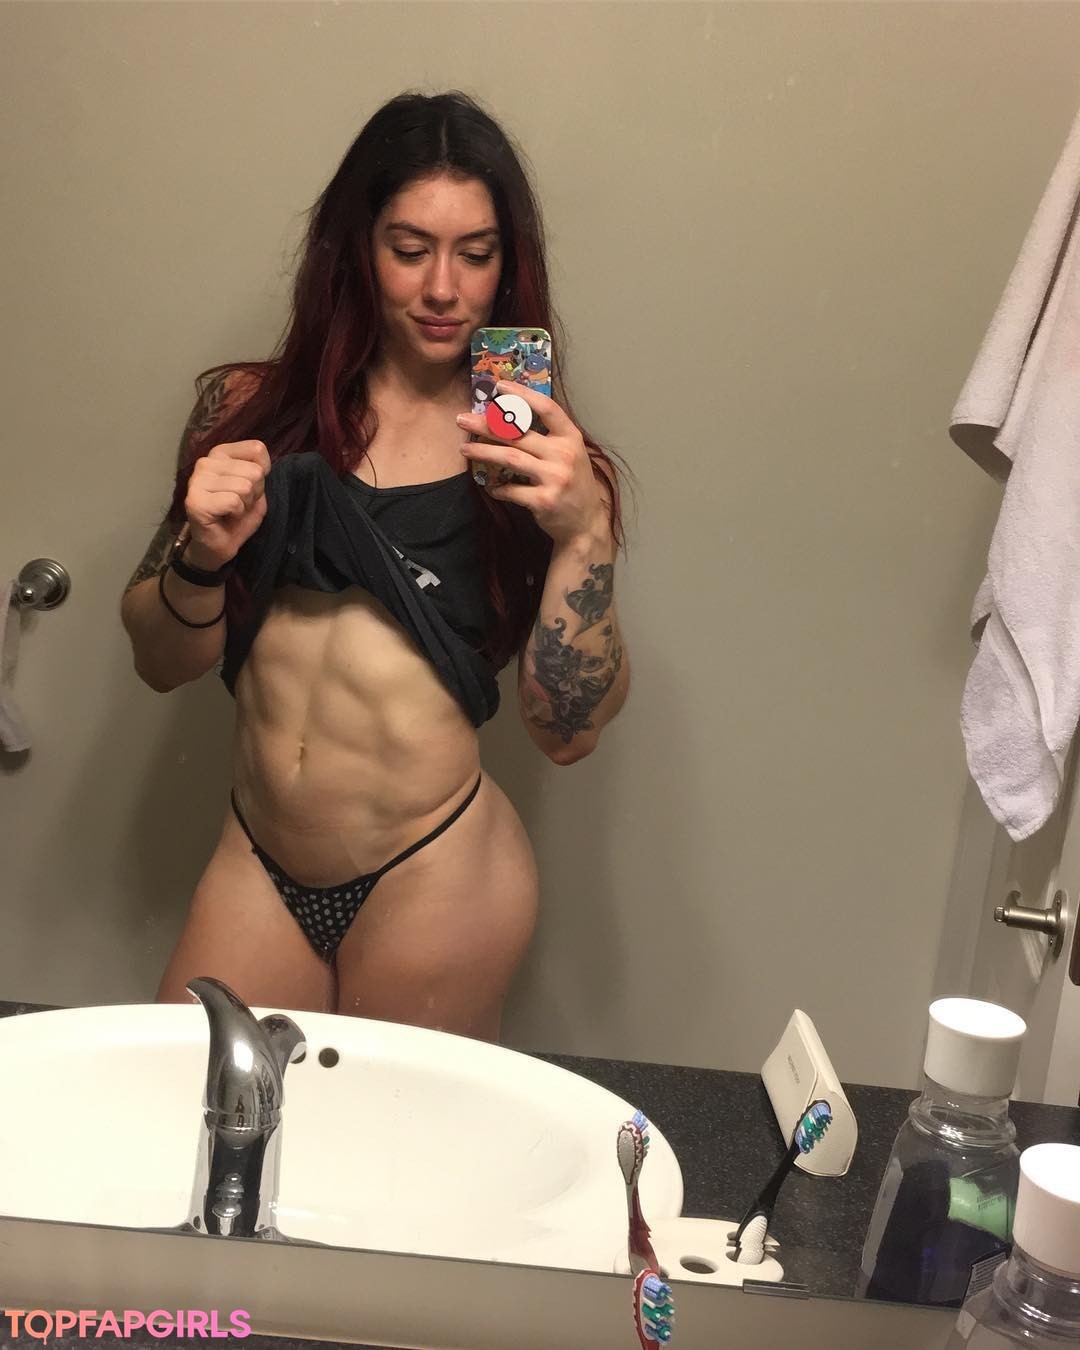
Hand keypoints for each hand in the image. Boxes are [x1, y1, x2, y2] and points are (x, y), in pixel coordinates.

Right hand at [183, 440, 269, 566]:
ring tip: (232, 511)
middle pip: (255, 471)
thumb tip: (259, 468)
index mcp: (220, 454)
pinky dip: (237, 514)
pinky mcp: (196, 501)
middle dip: (254, 493)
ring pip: (245, 486)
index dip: (263, 472)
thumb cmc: (236, 516)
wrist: (217, 546)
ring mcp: (197, 480)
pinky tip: (226, 517)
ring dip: (245, 505)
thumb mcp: (256, 490)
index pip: (256, 449)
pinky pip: (234, 501)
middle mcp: (206, 462)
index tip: (249, 488)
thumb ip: (259, 471)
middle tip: (239, 504)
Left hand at [457, 384, 608, 548]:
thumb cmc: (573, 483)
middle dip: (486, 425)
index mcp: (571, 438)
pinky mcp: (544, 501)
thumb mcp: (570, 454)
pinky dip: (496, 488)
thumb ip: (547, 437)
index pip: (547, 408)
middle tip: (462, 419)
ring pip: (510, 458)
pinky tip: (489, 486)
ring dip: (483, 452)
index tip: (499, 386)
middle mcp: (564, 454)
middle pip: (518, 434)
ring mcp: (554, 478)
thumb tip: (507, 419)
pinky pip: (511, 490)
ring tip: (465, 449)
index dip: (523, 395)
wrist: (586, 523)